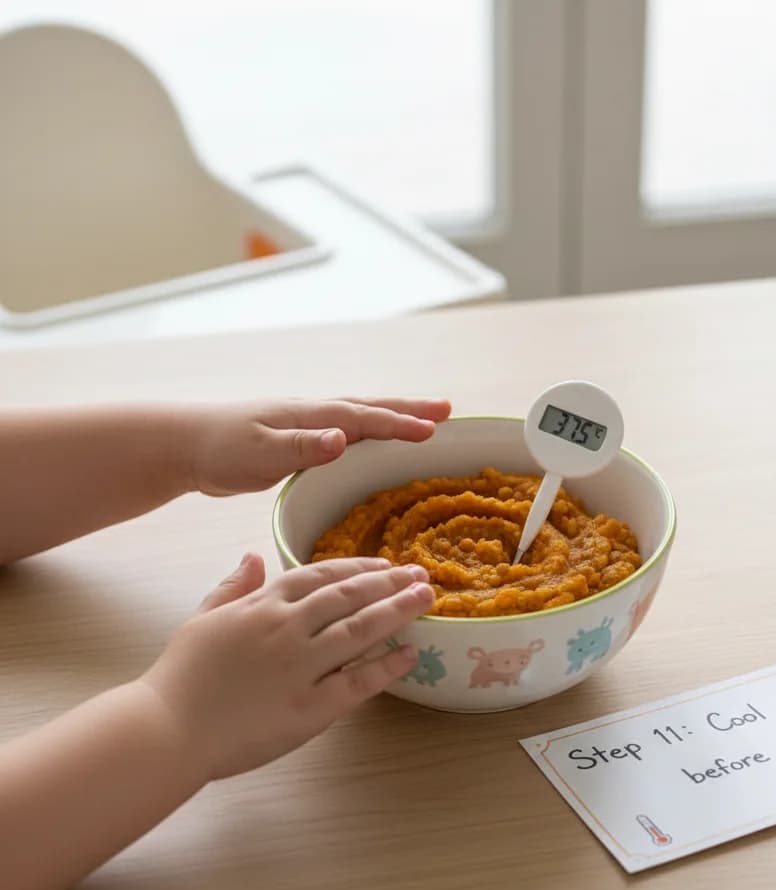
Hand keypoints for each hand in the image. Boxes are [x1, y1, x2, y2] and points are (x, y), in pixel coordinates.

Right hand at [141, 553, 434, 779]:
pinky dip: (386, 667)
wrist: (166, 729)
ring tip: (426, 599)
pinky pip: (357, 682)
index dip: (357, 568)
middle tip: (421, 574)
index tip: (384, 564)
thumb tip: (254, 555)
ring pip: (360, 630)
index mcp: (263, 605)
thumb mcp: (203, 618)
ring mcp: (300, 667)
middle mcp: (287, 628)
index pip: (320, 575)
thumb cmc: (181, 676)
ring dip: (398, 610)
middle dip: (389, 582)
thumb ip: (234, 586)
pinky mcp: (308, 708)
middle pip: (349, 596)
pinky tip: (410, 654)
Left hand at [188, 397, 451, 496]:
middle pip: (371, 407)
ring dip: (395, 415)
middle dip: (410, 408)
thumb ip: (302, 447)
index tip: (433, 430)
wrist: (185, 444)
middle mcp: (314, 414)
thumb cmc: (220, 449)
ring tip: (426, 419)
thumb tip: (341, 439)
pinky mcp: (300, 440)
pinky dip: (372, 429)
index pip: (364, 418)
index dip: (399, 423)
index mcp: (309, 416)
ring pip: (361, 416)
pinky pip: (348, 431)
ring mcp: (308, 424)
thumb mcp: (260, 453)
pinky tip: (376, 438)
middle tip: (447, 410)